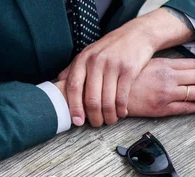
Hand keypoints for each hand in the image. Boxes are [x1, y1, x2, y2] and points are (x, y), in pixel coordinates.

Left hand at [58, 8, 194, 126]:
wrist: (138, 34)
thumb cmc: (111, 48)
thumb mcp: (89, 53)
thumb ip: (74, 69)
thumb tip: (57, 86)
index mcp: (83, 59)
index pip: (74, 87)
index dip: (74, 107)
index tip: (77, 121)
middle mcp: (96, 61)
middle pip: (91, 99)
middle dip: (94, 117)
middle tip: (97, 123)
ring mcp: (113, 65)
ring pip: (107, 101)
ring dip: (109, 116)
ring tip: (110, 120)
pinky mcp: (129, 69)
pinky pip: (122, 96)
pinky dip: (121, 109)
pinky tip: (121, 113)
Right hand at [126, 58, 194, 116]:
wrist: (111, 95)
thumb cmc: (126, 81)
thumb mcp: (145, 65)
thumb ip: (162, 66)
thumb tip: (177, 70)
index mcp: (165, 65)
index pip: (194, 65)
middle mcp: (169, 78)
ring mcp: (167, 94)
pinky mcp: (162, 108)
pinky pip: (187, 107)